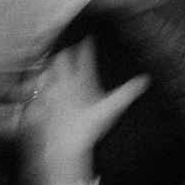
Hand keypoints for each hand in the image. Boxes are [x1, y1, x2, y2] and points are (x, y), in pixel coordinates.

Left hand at [22, 40, 148, 184]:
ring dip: (53, 64)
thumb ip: (127, 93)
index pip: (84, 56)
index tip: (88, 39)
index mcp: (82, 79)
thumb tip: (145, 79)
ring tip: (57, 64)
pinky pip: (39, 88)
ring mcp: (50, 91)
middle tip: (72, 50)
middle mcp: (64, 81)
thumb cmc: (89, 126)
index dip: (86, 45)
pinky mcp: (41, 103)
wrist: (64, 146)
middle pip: (63, 58)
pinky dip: (43, 85)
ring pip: (49, 70)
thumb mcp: (112, 109)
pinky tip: (44, 88)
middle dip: (67, 51)